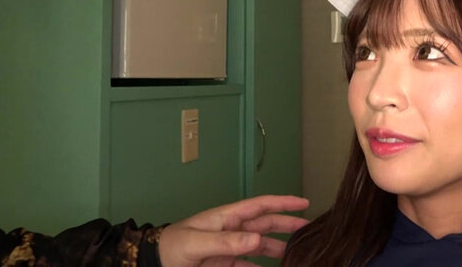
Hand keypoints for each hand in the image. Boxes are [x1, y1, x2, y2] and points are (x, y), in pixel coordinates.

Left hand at [157, 195, 309, 266]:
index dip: (283, 202)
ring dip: (277, 248)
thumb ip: (227, 241)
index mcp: (227, 217)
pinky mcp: (224, 265)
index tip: (304, 202)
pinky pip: (248, 265)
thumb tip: (256, 239)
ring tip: (295, 253)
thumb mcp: (198, 243)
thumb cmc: (171, 247)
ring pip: (260, 245)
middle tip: (308, 229)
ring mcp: (229, 248)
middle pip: (265, 225)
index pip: (260, 206)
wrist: (153, 263)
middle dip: (287, 225)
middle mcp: (232, 230)